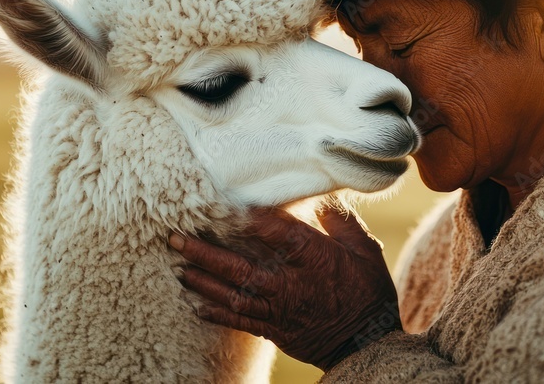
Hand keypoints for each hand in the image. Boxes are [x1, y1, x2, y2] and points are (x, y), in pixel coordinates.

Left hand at [167, 202, 402, 370]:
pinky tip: (195, 304)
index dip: (251, 217)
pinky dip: (216, 313)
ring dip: (202, 279)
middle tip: (176, 237)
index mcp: (314, 259)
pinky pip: (239, 321)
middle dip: (205, 252)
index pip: (278, 233)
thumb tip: (320, 200)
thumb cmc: (367, 292)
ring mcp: (279, 309)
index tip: (225, 202)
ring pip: (232, 293)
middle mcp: (290, 284)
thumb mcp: (365, 251)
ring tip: (178, 266)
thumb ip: (341, 223)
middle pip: (240, 266)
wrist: (366, 344)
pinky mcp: (274, 329)